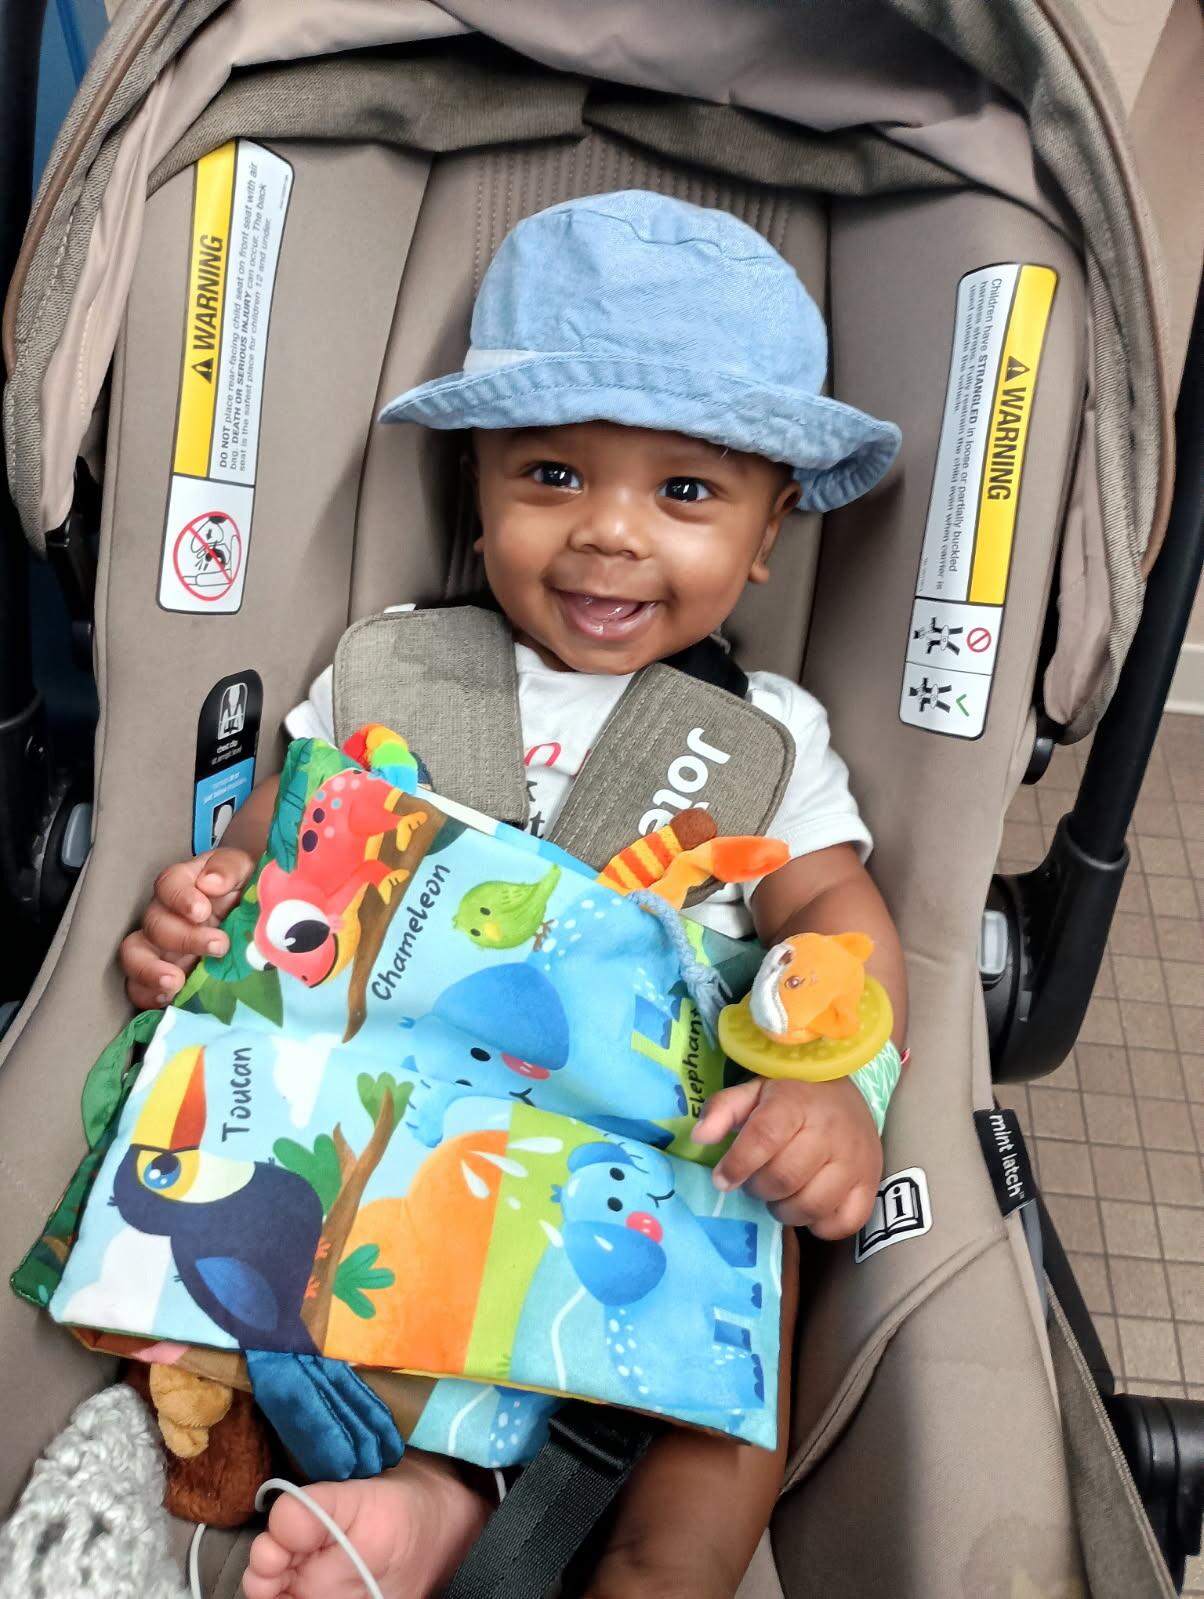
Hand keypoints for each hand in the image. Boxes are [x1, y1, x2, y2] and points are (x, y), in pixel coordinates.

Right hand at [119, 847, 255, 1009]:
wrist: (264, 928)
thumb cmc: (248, 893)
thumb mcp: (246, 871)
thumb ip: (228, 869)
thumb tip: (210, 883)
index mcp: (185, 885)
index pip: (169, 884)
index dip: (180, 897)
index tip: (201, 910)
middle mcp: (166, 915)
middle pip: (155, 923)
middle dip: (183, 937)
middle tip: (219, 945)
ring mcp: (159, 949)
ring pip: (134, 955)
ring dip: (150, 970)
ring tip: (175, 982)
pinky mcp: (161, 978)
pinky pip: (139, 988)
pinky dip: (148, 995)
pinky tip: (168, 999)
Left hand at [693, 1075, 881, 1236]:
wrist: (842, 1093)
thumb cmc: (790, 1096)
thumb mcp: (752, 1091)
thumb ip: (722, 1110)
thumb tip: (699, 1137)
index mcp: (796, 1103)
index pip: (765, 1137)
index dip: (738, 1164)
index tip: (722, 1179)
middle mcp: (830, 1131)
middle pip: (785, 1178)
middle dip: (759, 1188)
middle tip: (756, 1181)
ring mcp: (855, 1160)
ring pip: (812, 1205)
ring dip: (785, 1209)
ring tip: (780, 1194)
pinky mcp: (871, 1184)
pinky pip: (843, 1222)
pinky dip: (820, 1224)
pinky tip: (809, 1205)